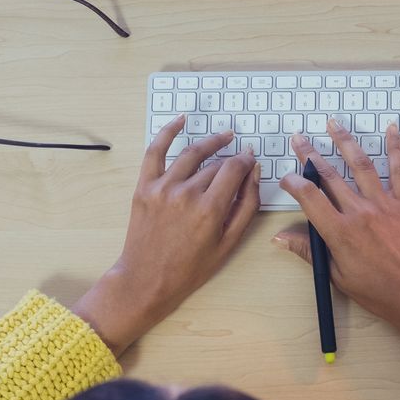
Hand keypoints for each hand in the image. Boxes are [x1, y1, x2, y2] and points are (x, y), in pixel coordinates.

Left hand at [72, 116, 258, 352]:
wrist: (147, 279)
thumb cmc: (190, 267)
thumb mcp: (228, 243)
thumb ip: (246, 206)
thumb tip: (255, 174)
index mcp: (210, 209)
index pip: (234, 169)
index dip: (246, 161)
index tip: (251, 159)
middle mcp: (187, 193)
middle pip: (216, 164)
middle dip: (231, 160)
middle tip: (239, 161)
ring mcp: (163, 187)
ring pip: (193, 154)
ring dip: (211, 141)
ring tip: (224, 137)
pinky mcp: (145, 187)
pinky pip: (156, 151)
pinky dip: (168, 132)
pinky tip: (182, 120)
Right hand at [275, 118, 399, 370]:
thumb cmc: (379, 292)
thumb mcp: (337, 276)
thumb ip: (309, 252)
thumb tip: (281, 238)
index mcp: (339, 231)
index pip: (309, 197)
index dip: (293, 183)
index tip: (285, 178)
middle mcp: (359, 212)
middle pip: (330, 176)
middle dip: (310, 155)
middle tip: (298, 138)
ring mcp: (384, 205)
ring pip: (360, 165)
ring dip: (344, 142)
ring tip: (333, 124)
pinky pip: (399, 171)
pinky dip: (395, 148)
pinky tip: (391, 129)